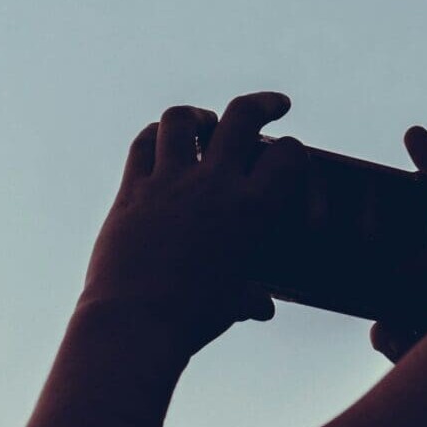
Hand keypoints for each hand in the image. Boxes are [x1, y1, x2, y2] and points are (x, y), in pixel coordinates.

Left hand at [80, 91, 309, 355]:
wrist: (136, 322)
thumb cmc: (193, 319)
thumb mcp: (233, 305)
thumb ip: (250, 297)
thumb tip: (261, 307)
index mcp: (252, 210)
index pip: (287, 156)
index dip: (294, 151)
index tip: (292, 154)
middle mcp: (213, 184)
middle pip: (241, 116)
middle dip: (263, 104)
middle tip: (275, 105)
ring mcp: (169, 181)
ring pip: (181, 119)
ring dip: (198, 115)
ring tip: (205, 122)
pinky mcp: (132, 189)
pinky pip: (142, 145)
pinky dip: (154, 136)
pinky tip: (160, 141)